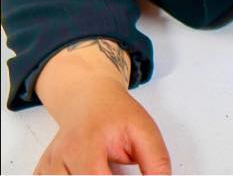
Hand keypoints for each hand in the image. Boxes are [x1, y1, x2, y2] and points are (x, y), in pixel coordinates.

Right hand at [34, 80, 170, 174]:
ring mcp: (47, 168)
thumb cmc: (116, 113)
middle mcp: (59, 159)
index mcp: (85, 145)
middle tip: (116, 168)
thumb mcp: (144, 130)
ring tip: (104, 166)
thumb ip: (155, 160)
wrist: (89, 99)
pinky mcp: (42, 174)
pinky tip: (88, 169)